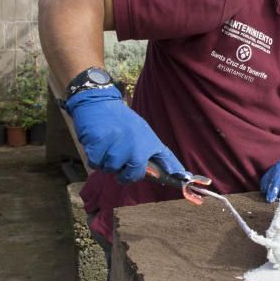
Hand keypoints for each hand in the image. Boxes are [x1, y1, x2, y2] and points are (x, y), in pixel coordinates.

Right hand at [65, 87, 184, 182]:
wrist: (100, 101)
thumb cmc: (122, 121)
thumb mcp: (143, 133)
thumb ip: (155, 153)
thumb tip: (175, 172)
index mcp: (149, 140)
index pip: (165, 158)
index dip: (175, 170)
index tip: (185, 178)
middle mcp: (135, 142)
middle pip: (132, 174)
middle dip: (124, 176)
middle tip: (120, 167)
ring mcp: (118, 142)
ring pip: (110, 169)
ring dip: (106, 164)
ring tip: (107, 148)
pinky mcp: (100, 141)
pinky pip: (95, 162)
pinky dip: (94, 158)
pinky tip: (98, 145)